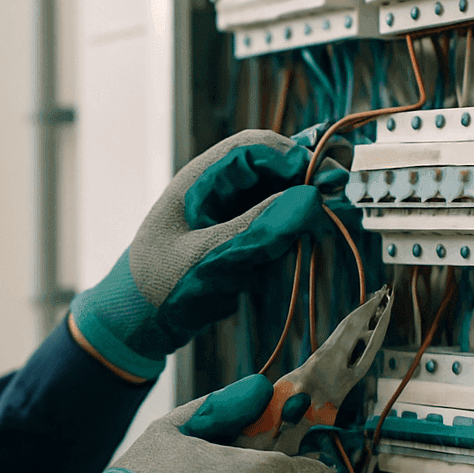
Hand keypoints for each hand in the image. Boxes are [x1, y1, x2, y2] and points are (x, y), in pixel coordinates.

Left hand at [69, 129, 347, 380]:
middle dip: (305, 180)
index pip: (252, 148)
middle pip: (272, 168)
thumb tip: (309, 199)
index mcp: (197, 181)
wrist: (137, 324)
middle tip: (337, 198)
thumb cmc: (156, 287)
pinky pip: (275, 225)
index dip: (291, 156)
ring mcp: (230, 213)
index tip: (322, 179)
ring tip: (322, 224)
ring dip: (301, 208)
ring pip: (280, 195)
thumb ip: (254, 230)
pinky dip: (290, 234)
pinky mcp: (240, 237)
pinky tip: (299, 246)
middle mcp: (217, 190)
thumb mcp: (204, 259)